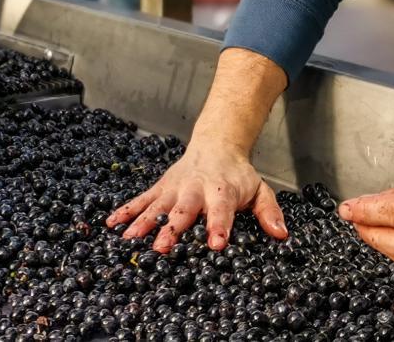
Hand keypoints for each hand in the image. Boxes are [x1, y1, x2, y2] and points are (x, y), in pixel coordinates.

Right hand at [107, 140, 288, 253]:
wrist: (216, 145)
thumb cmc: (238, 177)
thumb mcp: (260, 190)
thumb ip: (269, 212)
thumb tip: (282, 235)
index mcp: (221, 191)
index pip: (221, 210)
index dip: (218, 226)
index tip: (216, 245)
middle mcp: (195, 189)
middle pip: (183, 210)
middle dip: (172, 229)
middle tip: (162, 248)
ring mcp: (174, 188)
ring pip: (157, 206)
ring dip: (143, 222)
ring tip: (129, 240)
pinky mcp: (160, 188)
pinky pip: (141, 200)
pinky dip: (126, 211)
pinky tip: (111, 224)